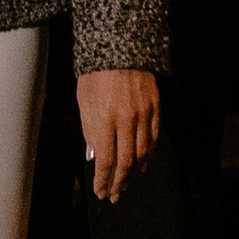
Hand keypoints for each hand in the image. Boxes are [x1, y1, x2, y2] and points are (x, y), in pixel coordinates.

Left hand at [77, 67, 160, 203]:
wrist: (120, 43)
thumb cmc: (95, 72)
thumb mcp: (83, 100)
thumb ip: (89, 129)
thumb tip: (95, 155)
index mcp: (104, 118)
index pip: (106, 160)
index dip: (103, 180)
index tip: (101, 191)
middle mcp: (125, 119)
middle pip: (125, 162)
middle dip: (118, 182)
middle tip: (114, 195)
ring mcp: (143, 113)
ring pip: (142, 152)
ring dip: (134, 172)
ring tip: (127, 183)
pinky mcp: (155, 106)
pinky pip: (153, 137)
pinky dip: (148, 154)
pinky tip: (143, 163)